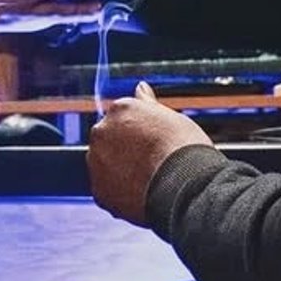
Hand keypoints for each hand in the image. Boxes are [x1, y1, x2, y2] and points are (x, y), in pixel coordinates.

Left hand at [87, 82, 211, 223]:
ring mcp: (97, 162)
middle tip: (150, 161)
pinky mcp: (99, 190)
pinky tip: (141, 192)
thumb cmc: (182, 148)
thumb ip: (147, 102)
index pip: (121, 117)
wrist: (183, 184)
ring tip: (147, 178)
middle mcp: (101, 132)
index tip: (151, 142)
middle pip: (108, 140)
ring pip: (104, 165)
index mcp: (119, 110)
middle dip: (123, 149)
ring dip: (119, 170)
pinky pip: (106, 190)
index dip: (138, 132)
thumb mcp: (169, 115)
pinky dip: (119, 192)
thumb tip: (140, 88)